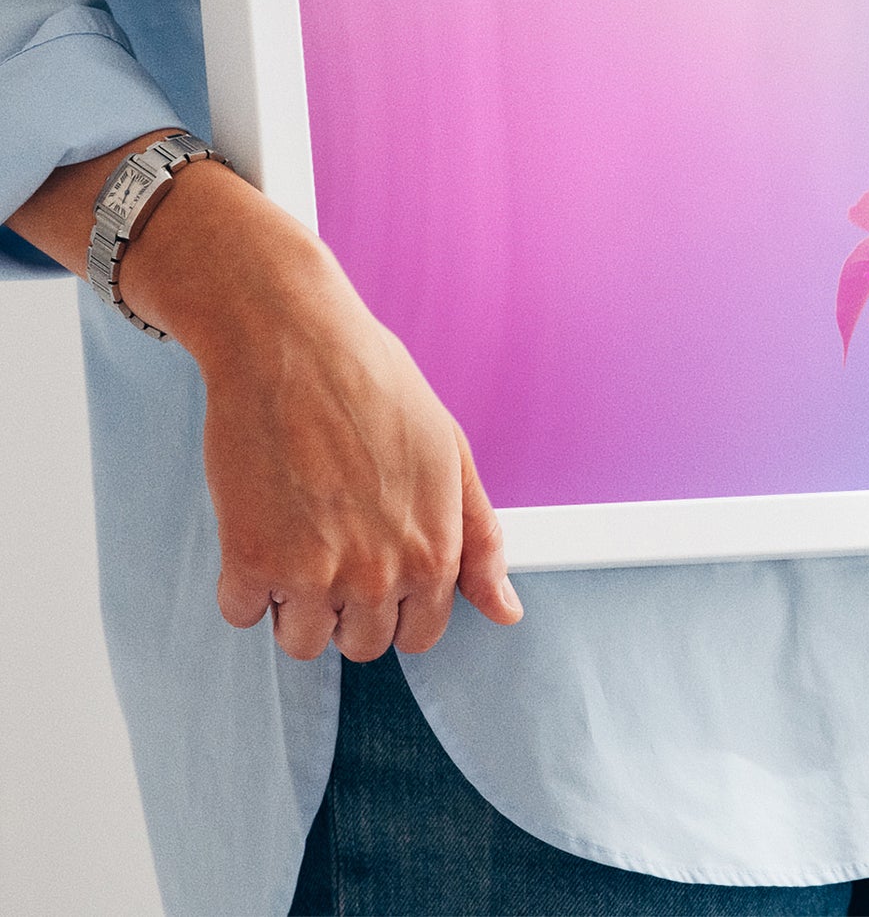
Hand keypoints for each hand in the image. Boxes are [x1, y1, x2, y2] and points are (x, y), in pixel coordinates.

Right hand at [11, 138, 522, 660]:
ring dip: (294, 599)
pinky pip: (242, 612)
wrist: (294, 344)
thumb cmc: (376, 387)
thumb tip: (507, 611)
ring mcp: (313, 576)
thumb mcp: (450, 456)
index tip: (379, 562)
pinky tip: (260, 520)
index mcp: (434, 553)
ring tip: (299, 529)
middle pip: (360, 644)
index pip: (420, 634)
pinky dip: (244, 580)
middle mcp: (378, 576)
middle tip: (336, 537)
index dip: (399, 600)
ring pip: (300, 641)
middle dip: (348, 603)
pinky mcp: (250, 563)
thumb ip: (480, 542)